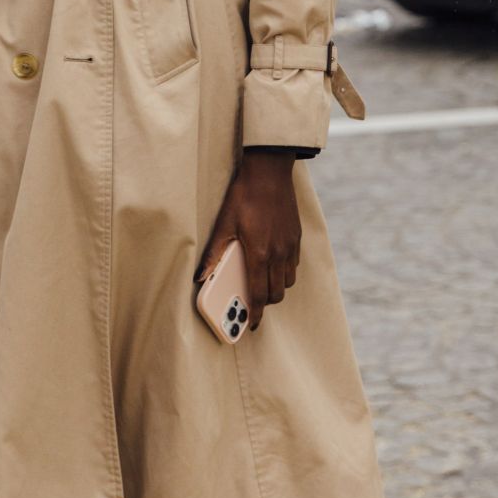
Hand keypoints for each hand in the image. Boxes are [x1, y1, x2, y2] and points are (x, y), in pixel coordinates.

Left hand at [196, 151, 300, 331]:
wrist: (270, 172)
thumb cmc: (244, 196)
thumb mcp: (223, 224)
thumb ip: (214, 253)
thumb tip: (200, 276)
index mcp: (259, 254)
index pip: (258, 294)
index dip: (254, 314)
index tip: (250, 325)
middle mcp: (278, 254)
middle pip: (276, 293)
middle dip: (264, 303)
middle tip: (251, 302)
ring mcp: (290, 246)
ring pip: (288, 282)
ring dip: (276, 288)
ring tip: (261, 283)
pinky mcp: (296, 238)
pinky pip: (294, 265)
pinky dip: (285, 272)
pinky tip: (272, 264)